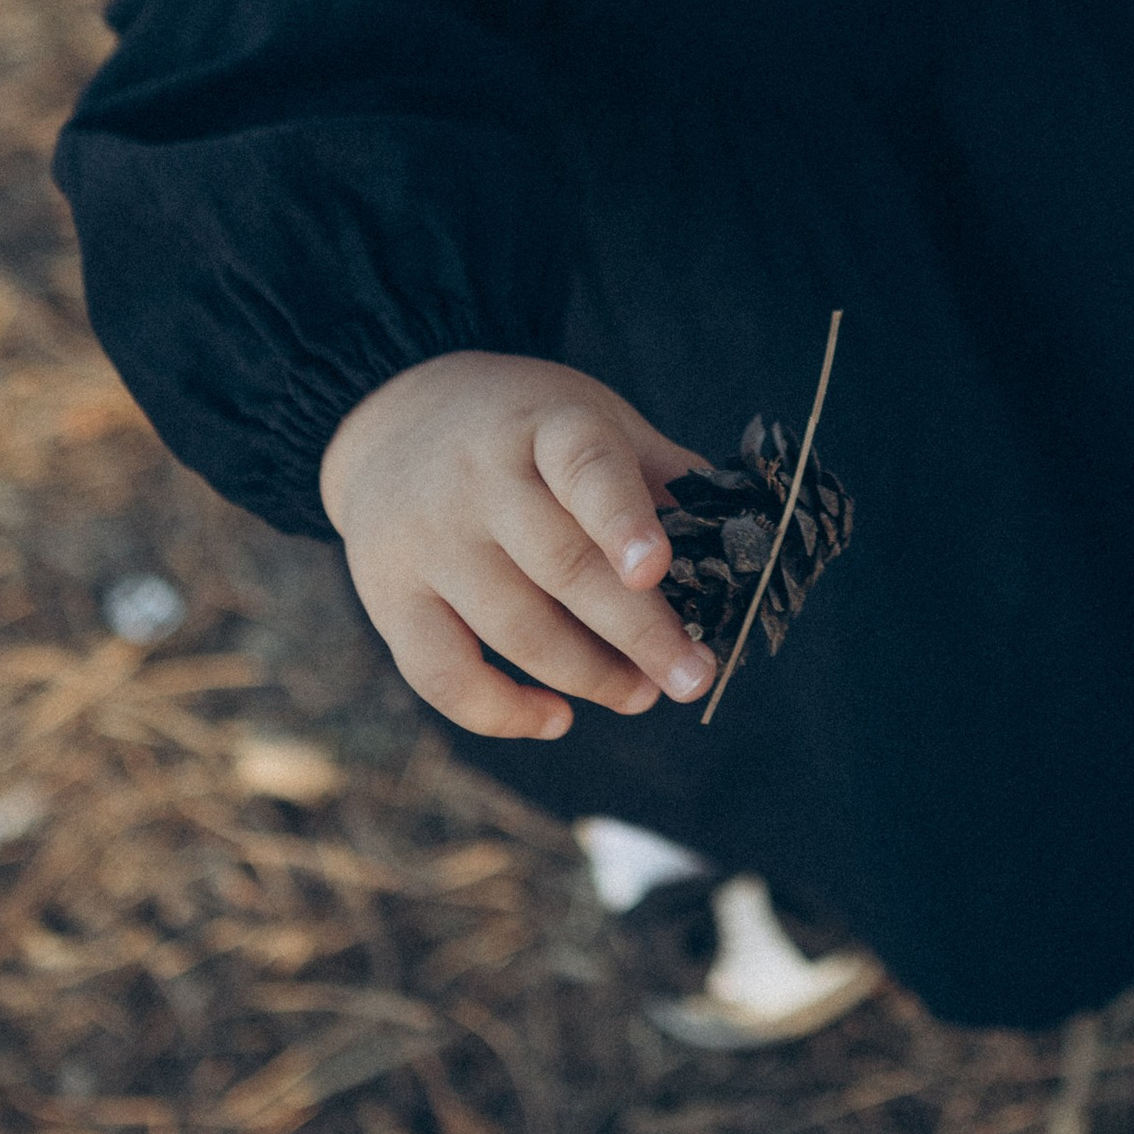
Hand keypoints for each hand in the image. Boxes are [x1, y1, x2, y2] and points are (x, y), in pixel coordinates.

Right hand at [320, 350, 713, 742]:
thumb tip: (744, 537)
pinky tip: (555, 717)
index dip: (622, 520)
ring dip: (588, 676)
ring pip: (513, 628)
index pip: (584, 469)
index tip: (657, 570)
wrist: (392, 417)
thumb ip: (657, 474)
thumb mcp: (589, 417)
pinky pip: (443, 674)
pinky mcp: (389, 596)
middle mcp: (477, 479)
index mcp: (544, 426)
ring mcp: (427, 540)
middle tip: (693, 676)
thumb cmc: (522, 427)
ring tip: (642, 694)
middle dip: (637, 633)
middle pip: (561, 567)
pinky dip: (502, 711)